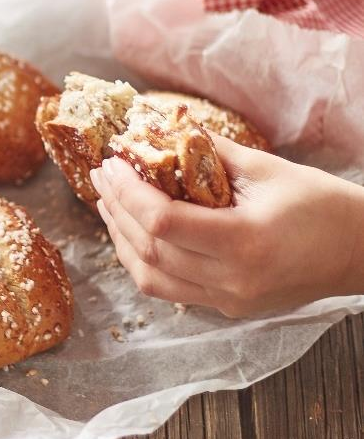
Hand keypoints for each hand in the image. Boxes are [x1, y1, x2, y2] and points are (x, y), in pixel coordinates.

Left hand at [92, 137, 363, 317]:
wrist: (359, 251)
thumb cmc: (323, 206)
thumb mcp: (267, 169)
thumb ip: (211, 153)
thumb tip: (163, 131)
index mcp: (245, 242)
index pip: (163, 222)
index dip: (128, 193)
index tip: (111, 165)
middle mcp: (232, 280)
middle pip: (149, 251)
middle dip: (116, 211)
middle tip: (100, 178)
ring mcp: (230, 300)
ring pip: (152, 278)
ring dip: (121, 240)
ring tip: (108, 205)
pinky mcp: (229, 308)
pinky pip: (171, 289)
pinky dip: (145, 262)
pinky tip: (134, 234)